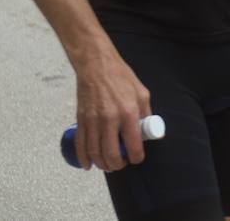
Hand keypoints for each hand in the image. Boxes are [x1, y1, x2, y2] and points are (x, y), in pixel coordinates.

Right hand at [73, 45, 152, 171]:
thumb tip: (149, 130)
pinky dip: (83, 158)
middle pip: (111, 153)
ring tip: (108, 165)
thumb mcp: (142, 92)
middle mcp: (110, 119)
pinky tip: (88, 164)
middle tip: (121, 164)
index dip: (136, 157)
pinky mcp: (81, 119)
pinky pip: (80, 144)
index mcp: (128, 112)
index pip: (133, 144)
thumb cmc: (120, 77)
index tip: (136, 159)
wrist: (96, 65)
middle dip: (117, 165)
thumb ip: (146, 113)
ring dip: (101, 164)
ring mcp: (93, 120)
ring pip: (95, 152)